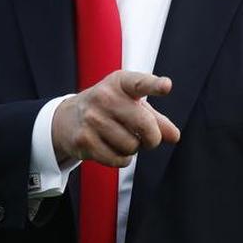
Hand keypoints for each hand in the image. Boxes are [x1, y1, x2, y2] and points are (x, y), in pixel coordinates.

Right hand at [51, 71, 180, 166]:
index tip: (166, 86)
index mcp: (119, 83)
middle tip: (149, 139)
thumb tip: (174, 136)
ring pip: (132, 146)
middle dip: (152, 138)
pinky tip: (112, 148)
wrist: (68, 118)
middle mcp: (104, 97)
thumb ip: (156, 118)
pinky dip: (122, 159)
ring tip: (122, 138)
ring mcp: (92, 118)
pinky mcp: (84, 140)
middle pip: (145, 125)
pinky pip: (118, 160)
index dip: (154, 85)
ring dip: (133, 148)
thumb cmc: (109, 108)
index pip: (139, 83)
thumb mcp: (131, 104)